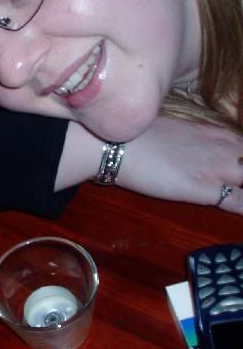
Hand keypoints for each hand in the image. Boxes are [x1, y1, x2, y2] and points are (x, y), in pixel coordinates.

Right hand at [118, 116, 242, 214]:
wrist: (118, 146)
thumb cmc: (137, 136)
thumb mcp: (177, 133)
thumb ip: (197, 145)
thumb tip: (194, 157)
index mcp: (220, 134)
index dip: (241, 164)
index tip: (235, 173)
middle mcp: (228, 149)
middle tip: (231, 187)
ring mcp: (221, 169)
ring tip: (228, 197)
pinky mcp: (209, 191)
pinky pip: (241, 204)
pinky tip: (238, 215)